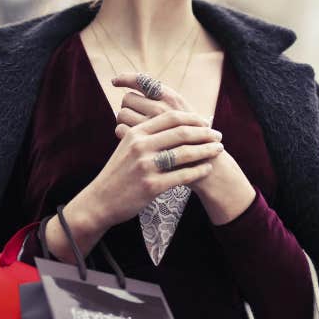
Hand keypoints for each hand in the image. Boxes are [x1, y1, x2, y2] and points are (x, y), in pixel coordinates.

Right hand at [50, 76, 223, 259]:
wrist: (100, 201)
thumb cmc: (119, 172)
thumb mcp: (127, 146)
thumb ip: (147, 133)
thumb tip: (175, 123)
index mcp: (136, 133)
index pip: (170, 118)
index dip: (192, 118)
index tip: (206, 121)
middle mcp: (141, 146)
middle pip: (181, 133)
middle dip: (204, 133)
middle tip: (218, 135)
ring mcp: (146, 166)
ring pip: (184, 153)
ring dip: (206, 150)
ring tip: (217, 150)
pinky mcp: (151, 186)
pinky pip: (182, 176)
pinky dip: (198, 171)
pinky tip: (207, 168)